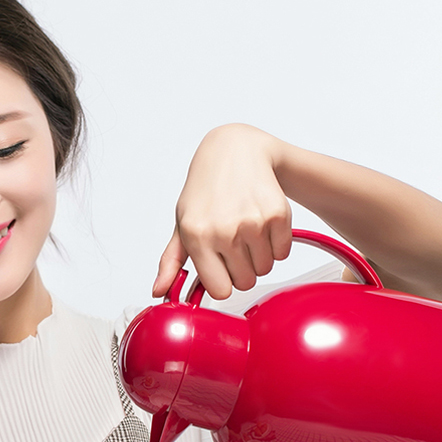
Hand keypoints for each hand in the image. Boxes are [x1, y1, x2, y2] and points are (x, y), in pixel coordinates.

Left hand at [153, 124, 292, 299]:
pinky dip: (275, 244)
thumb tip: (159, 291)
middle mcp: (225, 230)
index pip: (220, 291)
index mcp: (197, 236)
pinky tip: (261, 223)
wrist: (235, 150)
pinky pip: (282, 253)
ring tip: (246, 231)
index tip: (220, 269)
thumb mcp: (182, 223)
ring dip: (258, 256)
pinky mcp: (278, 214)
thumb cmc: (206, 190)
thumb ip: (171, 262)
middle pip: (244, 282)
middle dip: (241, 269)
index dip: (222, 283)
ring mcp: (253, 222)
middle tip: (233, 243)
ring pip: (264, 269)